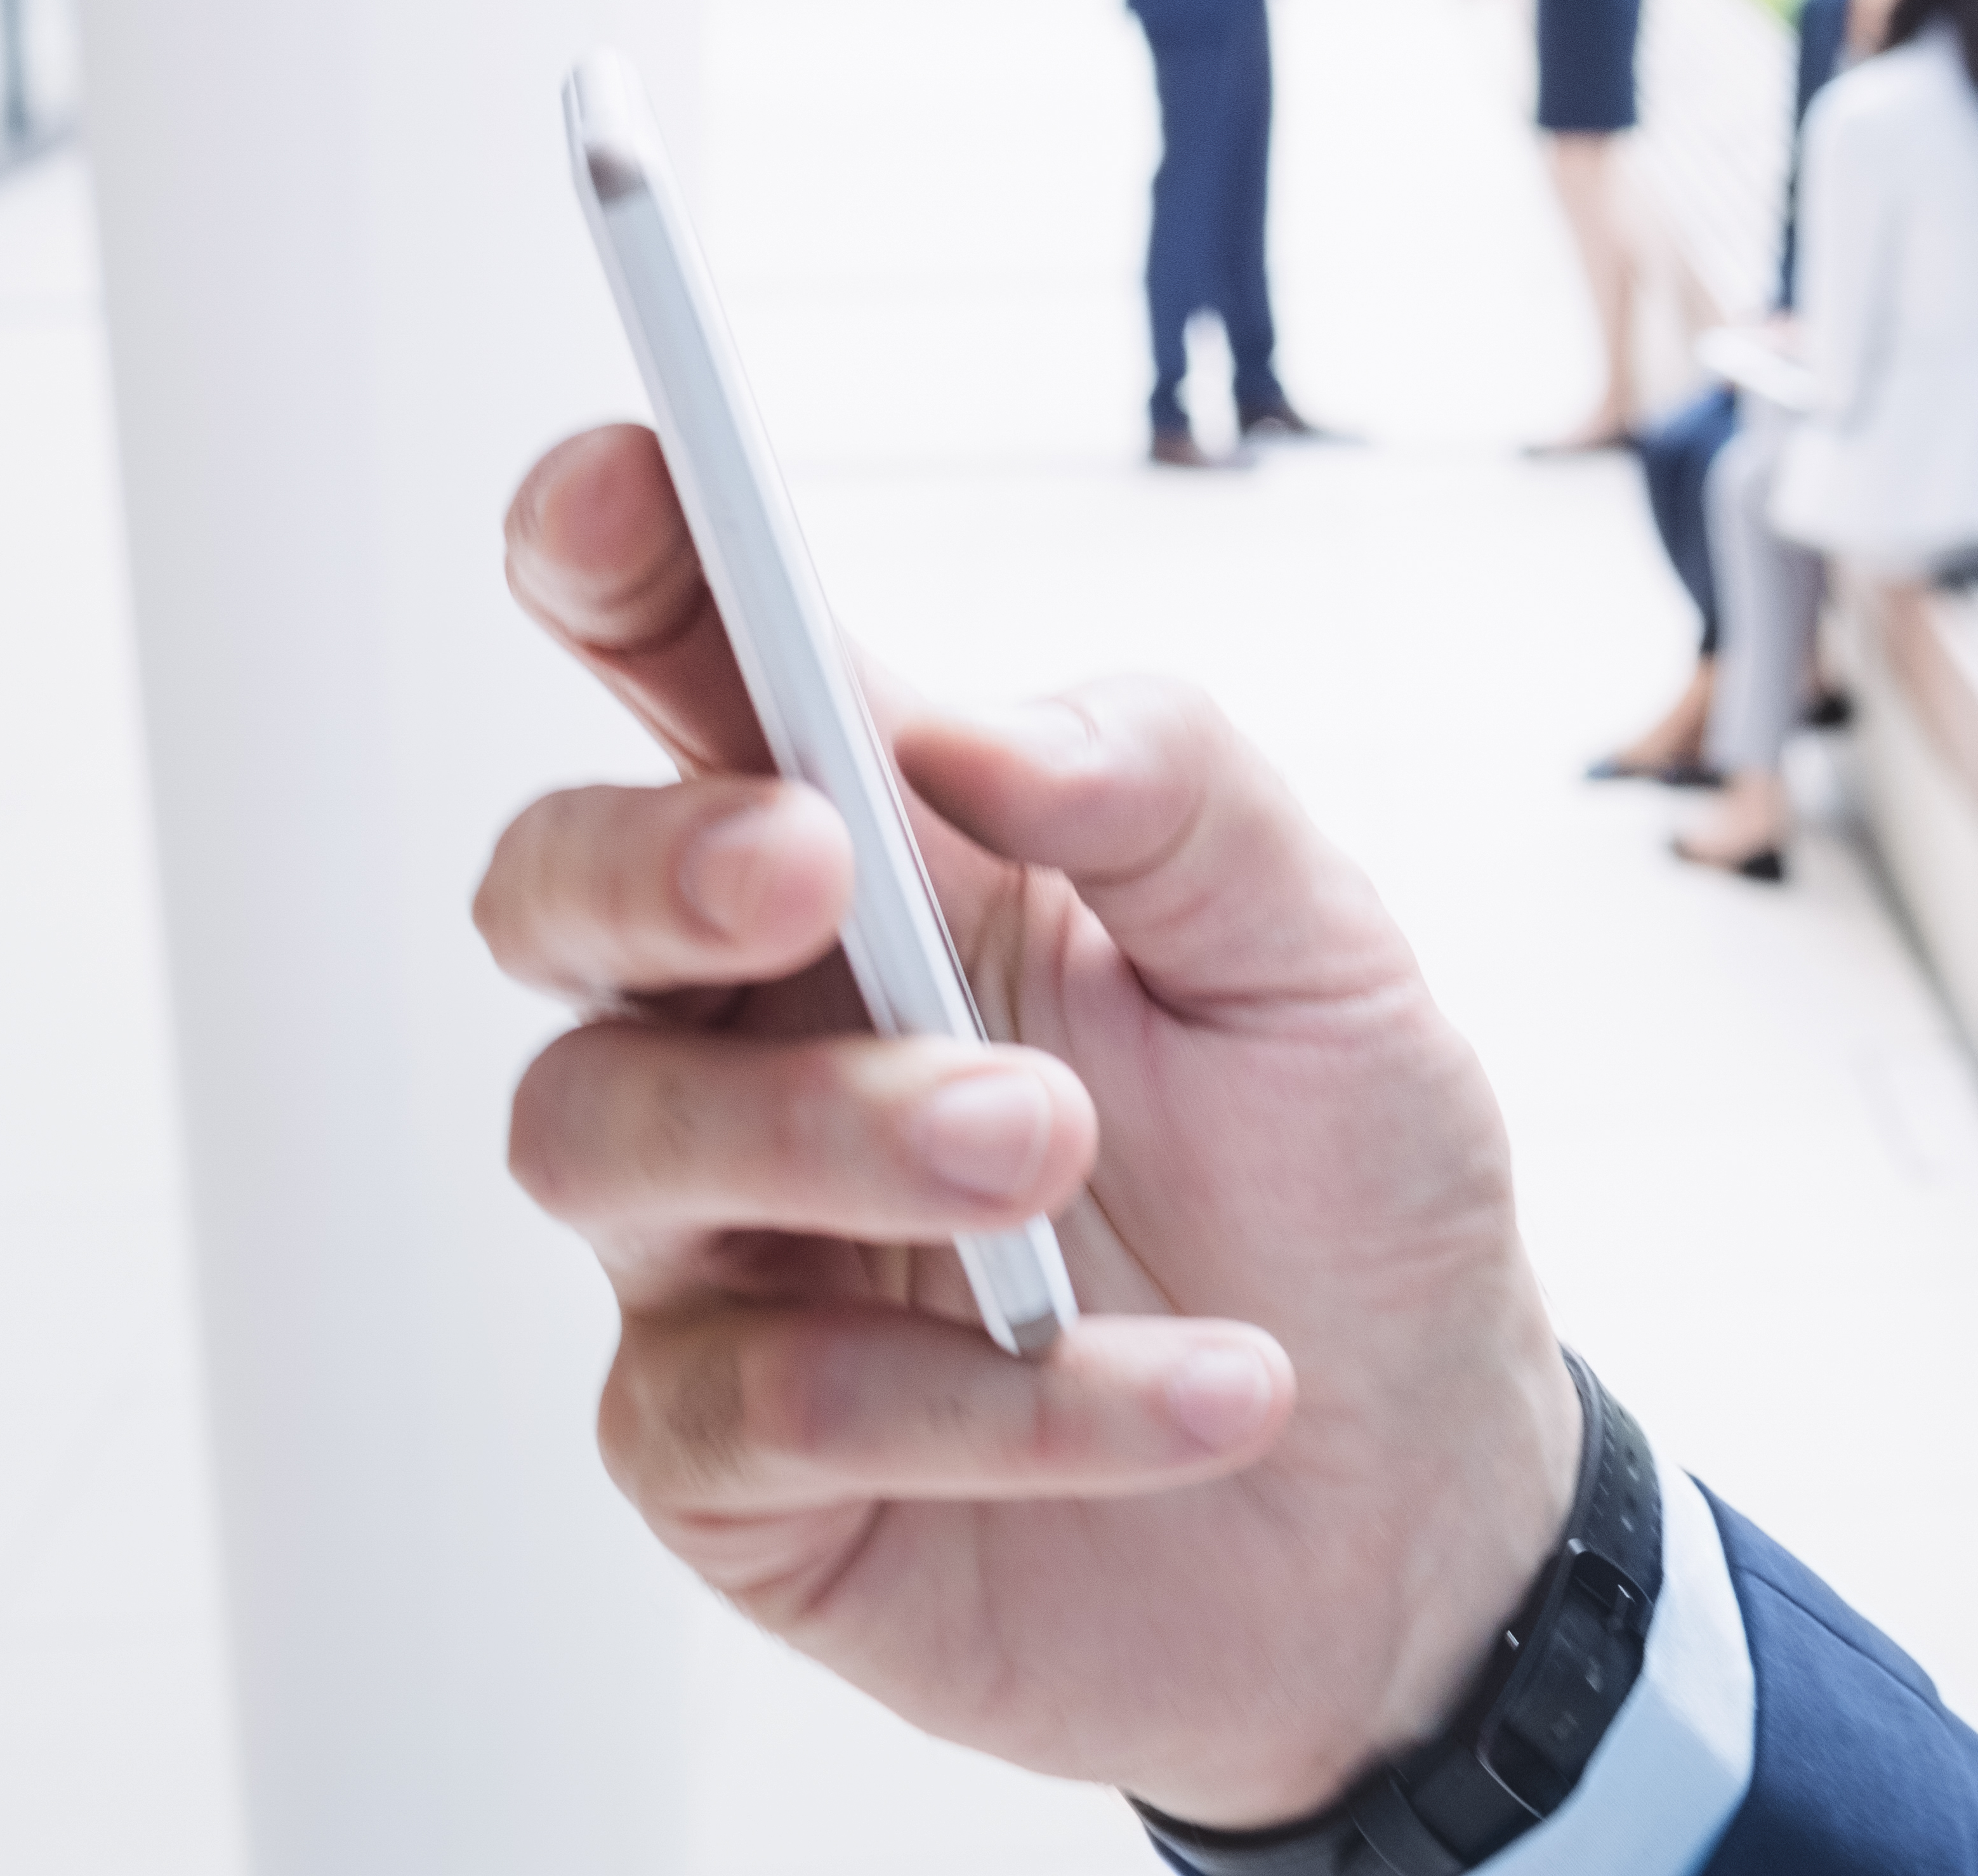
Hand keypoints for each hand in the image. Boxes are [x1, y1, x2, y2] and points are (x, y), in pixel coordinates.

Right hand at [474, 428, 1576, 1821]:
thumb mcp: (1328, 957)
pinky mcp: (737, 1467)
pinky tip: (1194, 1395)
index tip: (625, 488)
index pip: (689, 679)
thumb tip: (977, 730)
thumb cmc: (1346, 1185)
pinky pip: (751, 1414)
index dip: (616, 565)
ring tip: (1056, 1155)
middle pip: (555, 894)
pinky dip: (990, 1403)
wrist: (1422, 1488)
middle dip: (650, 856)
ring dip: (836, 1130)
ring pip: (601, 1140)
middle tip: (816, 861)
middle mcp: (761, 1035)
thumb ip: (1173, 793)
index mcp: (886, 865)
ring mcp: (722, 1252)